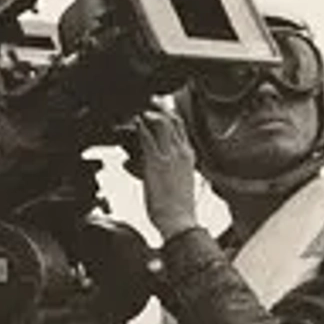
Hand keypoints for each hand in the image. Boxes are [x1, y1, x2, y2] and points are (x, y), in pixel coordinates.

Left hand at [127, 104, 201, 239]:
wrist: (179, 220)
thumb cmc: (176, 207)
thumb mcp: (178, 180)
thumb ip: (170, 167)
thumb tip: (153, 163)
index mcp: (189, 156)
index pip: (181, 127)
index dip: (168, 115)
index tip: (156, 109)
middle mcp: (183, 152)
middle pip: (174, 120)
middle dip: (159, 108)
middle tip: (145, 102)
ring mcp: (171, 155)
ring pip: (163, 123)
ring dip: (149, 113)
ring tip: (138, 109)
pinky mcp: (157, 162)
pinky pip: (148, 138)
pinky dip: (140, 127)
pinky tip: (133, 122)